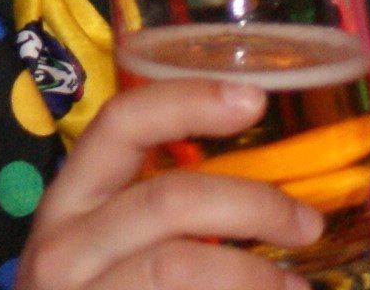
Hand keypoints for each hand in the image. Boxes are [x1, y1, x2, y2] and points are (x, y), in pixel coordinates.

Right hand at [16, 82, 323, 289]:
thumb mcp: (107, 256)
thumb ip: (160, 218)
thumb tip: (272, 195)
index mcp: (67, 207)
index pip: (119, 125)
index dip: (187, 100)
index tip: (254, 99)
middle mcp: (61, 249)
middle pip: (168, 200)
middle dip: (255, 204)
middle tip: (307, 222)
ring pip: (182, 264)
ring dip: (257, 274)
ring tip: (299, 288)